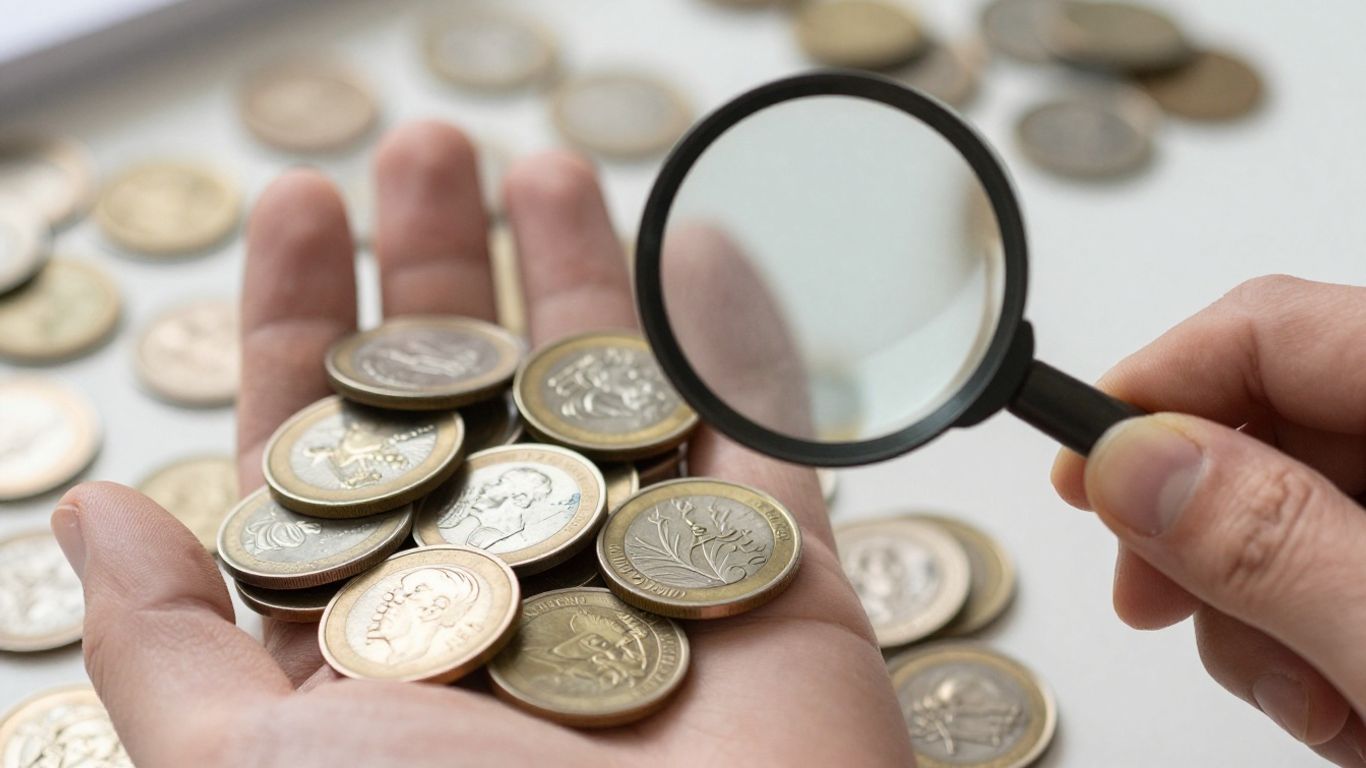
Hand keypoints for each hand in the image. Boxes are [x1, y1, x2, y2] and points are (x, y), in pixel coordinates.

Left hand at [50, 122, 911, 766]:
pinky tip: (701, 251)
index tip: (303, 206)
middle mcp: (509, 601)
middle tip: (428, 151)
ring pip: (604, 403)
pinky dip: (733, 347)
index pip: (330, 449)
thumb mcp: (245, 766)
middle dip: (442, 272)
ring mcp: (644, 586)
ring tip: (546, 168)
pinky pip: (755, 441)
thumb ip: (165, 647)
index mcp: (382, 639)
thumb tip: (93, 517)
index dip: (305, 322)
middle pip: (469, 401)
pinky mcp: (768, 584)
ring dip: (578, 278)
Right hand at [1052, 276, 1365, 766]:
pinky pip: (1332, 560)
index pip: (1274, 325)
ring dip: (1253, 606)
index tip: (1079, 469)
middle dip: (1196, 528)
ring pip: (1289, 503)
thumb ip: (1275, 548)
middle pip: (1270, 419)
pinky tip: (1340, 698)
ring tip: (1303, 696)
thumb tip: (1133, 464)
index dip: (1154, 385)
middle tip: (1153, 599)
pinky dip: (1307, 632)